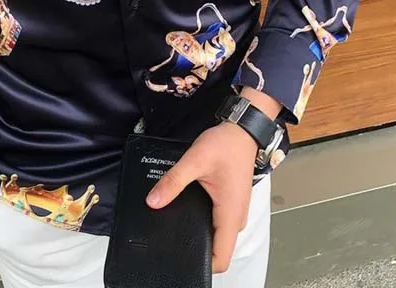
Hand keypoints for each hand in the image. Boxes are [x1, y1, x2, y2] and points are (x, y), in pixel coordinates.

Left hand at [145, 121, 257, 273]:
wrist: (241, 131)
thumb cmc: (226, 145)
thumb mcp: (195, 161)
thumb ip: (173, 182)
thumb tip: (154, 201)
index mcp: (230, 215)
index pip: (221, 259)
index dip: (202, 265)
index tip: (181, 258)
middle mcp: (236, 218)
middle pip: (217, 250)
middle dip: (195, 248)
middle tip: (172, 237)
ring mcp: (234, 212)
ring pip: (217, 236)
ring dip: (200, 234)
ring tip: (178, 223)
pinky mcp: (230, 204)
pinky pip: (217, 223)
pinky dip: (204, 222)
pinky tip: (189, 210)